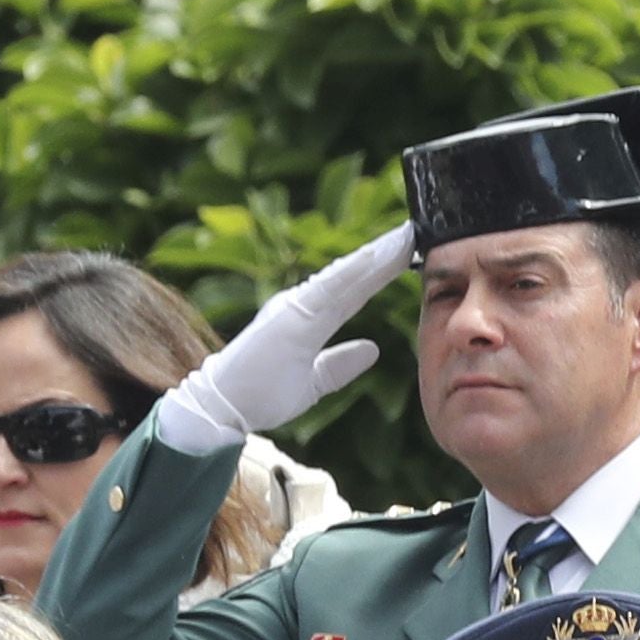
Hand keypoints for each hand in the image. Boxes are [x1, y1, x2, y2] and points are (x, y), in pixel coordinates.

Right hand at [151, 225, 415, 455]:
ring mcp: (294, 308)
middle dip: (385, 255)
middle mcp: (302, 305)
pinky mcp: (289, 317)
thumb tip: (374, 349)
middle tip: (417, 230)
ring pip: (344, 277)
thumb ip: (340, 364)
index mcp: (308, 318)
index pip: (354, 291)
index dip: (382, 271)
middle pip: (353, 277)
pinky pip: (327, 290)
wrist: (222, 409)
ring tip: (405, 237)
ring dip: (375, 256)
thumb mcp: (313, 383)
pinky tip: (374, 258)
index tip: (411, 252)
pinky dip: (352, 272)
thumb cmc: (259, 394)